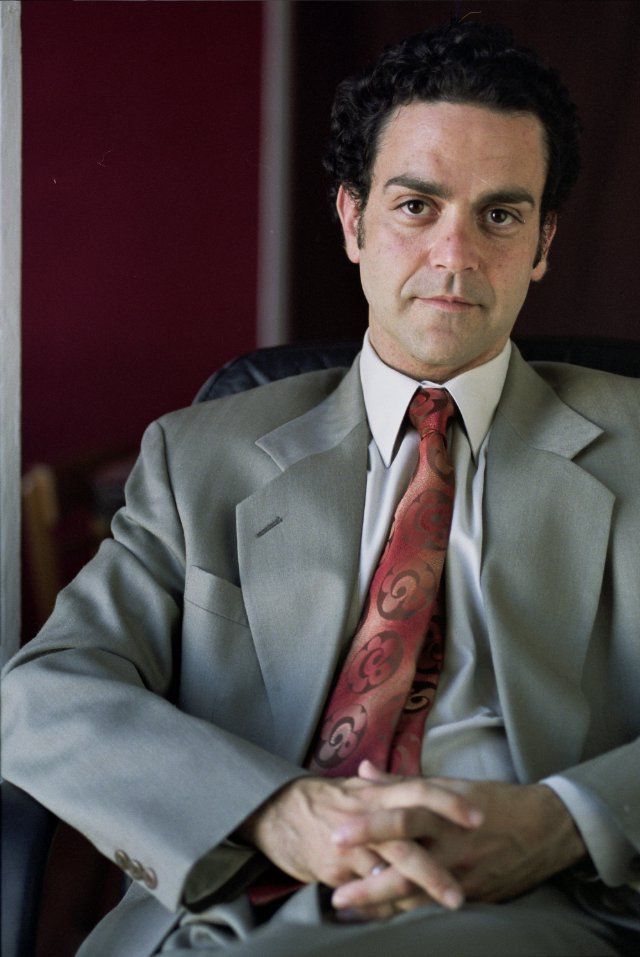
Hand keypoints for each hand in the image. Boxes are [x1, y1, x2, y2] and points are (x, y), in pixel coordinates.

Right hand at [237, 773, 480, 909]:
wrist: (275, 812)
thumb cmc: (323, 800)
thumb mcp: (357, 788)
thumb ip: (390, 789)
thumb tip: (423, 785)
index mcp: (376, 791)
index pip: (419, 789)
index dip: (449, 801)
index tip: (479, 816)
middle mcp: (364, 814)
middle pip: (408, 839)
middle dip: (437, 868)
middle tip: (464, 889)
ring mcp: (349, 844)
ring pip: (389, 871)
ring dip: (420, 890)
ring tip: (452, 903)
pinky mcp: (334, 869)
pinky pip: (367, 891)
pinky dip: (388, 902)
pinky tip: (408, 911)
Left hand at [330, 762, 586, 916]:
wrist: (546, 829)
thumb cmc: (492, 800)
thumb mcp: (450, 785)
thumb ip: (404, 782)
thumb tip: (365, 771)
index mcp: (444, 814)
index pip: (402, 819)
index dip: (368, 827)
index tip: (336, 835)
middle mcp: (453, 848)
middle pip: (405, 869)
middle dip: (368, 885)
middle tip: (335, 894)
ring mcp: (465, 877)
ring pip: (418, 898)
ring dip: (381, 908)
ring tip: (350, 914)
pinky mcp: (475, 898)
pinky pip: (435, 911)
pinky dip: (407, 916)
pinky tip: (383, 920)